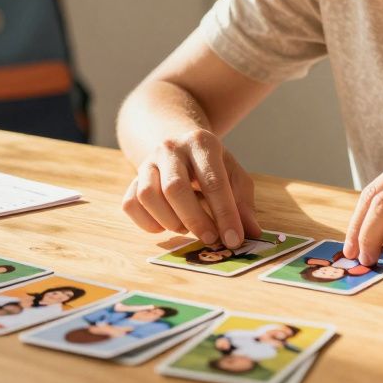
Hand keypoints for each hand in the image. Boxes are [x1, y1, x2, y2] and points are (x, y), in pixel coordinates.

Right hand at [120, 129, 260, 247]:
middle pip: (175, 188)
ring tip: (186, 227)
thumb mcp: (233, 175)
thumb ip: (243, 203)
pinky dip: (148, 223)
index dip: (225, 214)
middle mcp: (170, 148)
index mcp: (201, 142)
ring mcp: (147, 162)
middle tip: (211, 239)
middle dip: (195, 220)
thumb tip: (252, 233)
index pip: (213, 181)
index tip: (234, 239)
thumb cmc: (211, 166)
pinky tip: (165, 224)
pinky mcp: (132, 179)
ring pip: (148, 196)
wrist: (178, 145)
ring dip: (170, 220)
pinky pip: (131, 204)